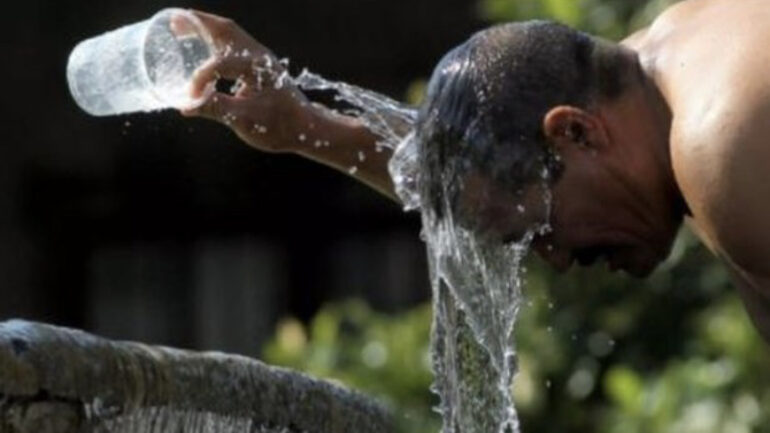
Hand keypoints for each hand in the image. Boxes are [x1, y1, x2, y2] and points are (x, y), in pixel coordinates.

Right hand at [178, 10, 309, 152]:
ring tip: (182, 28)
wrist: (306, 128)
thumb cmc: (280, 125)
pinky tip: (203, 47)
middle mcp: (259, 56)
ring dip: (206, 28)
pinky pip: (234, 43)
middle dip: (197, 24)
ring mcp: (261, 58)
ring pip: (230, 33)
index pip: (219, 64)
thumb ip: (216, 109)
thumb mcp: (246, 121)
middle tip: (173, 24)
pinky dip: (216, 39)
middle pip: (224, 29)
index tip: (190, 98)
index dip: (200, 79)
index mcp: (256, 67)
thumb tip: (186, 107)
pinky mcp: (260, 65)